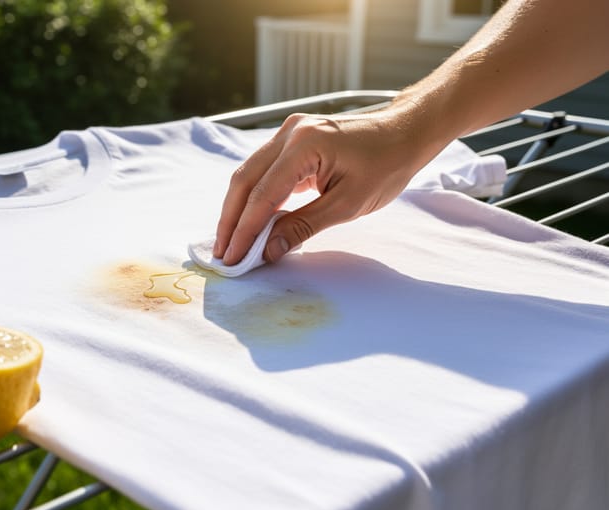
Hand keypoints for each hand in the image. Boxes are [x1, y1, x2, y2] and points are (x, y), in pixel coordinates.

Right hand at [213, 109, 439, 264]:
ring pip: (248, 175)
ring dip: (238, 210)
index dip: (245, 230)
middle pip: (244, 180)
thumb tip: (268, 250)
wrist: (405, 134)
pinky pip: (263, 171)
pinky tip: (250, 221)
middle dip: (231, 220)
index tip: (233, 258)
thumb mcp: (348, 204)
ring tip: (230, 242)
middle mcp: (289, 133)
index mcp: (305, 145)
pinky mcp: (291, 140)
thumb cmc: (386, 166)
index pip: (263, 194)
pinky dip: (254, 197)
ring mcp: (288, 133)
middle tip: (223, 254)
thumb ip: (303, 226)